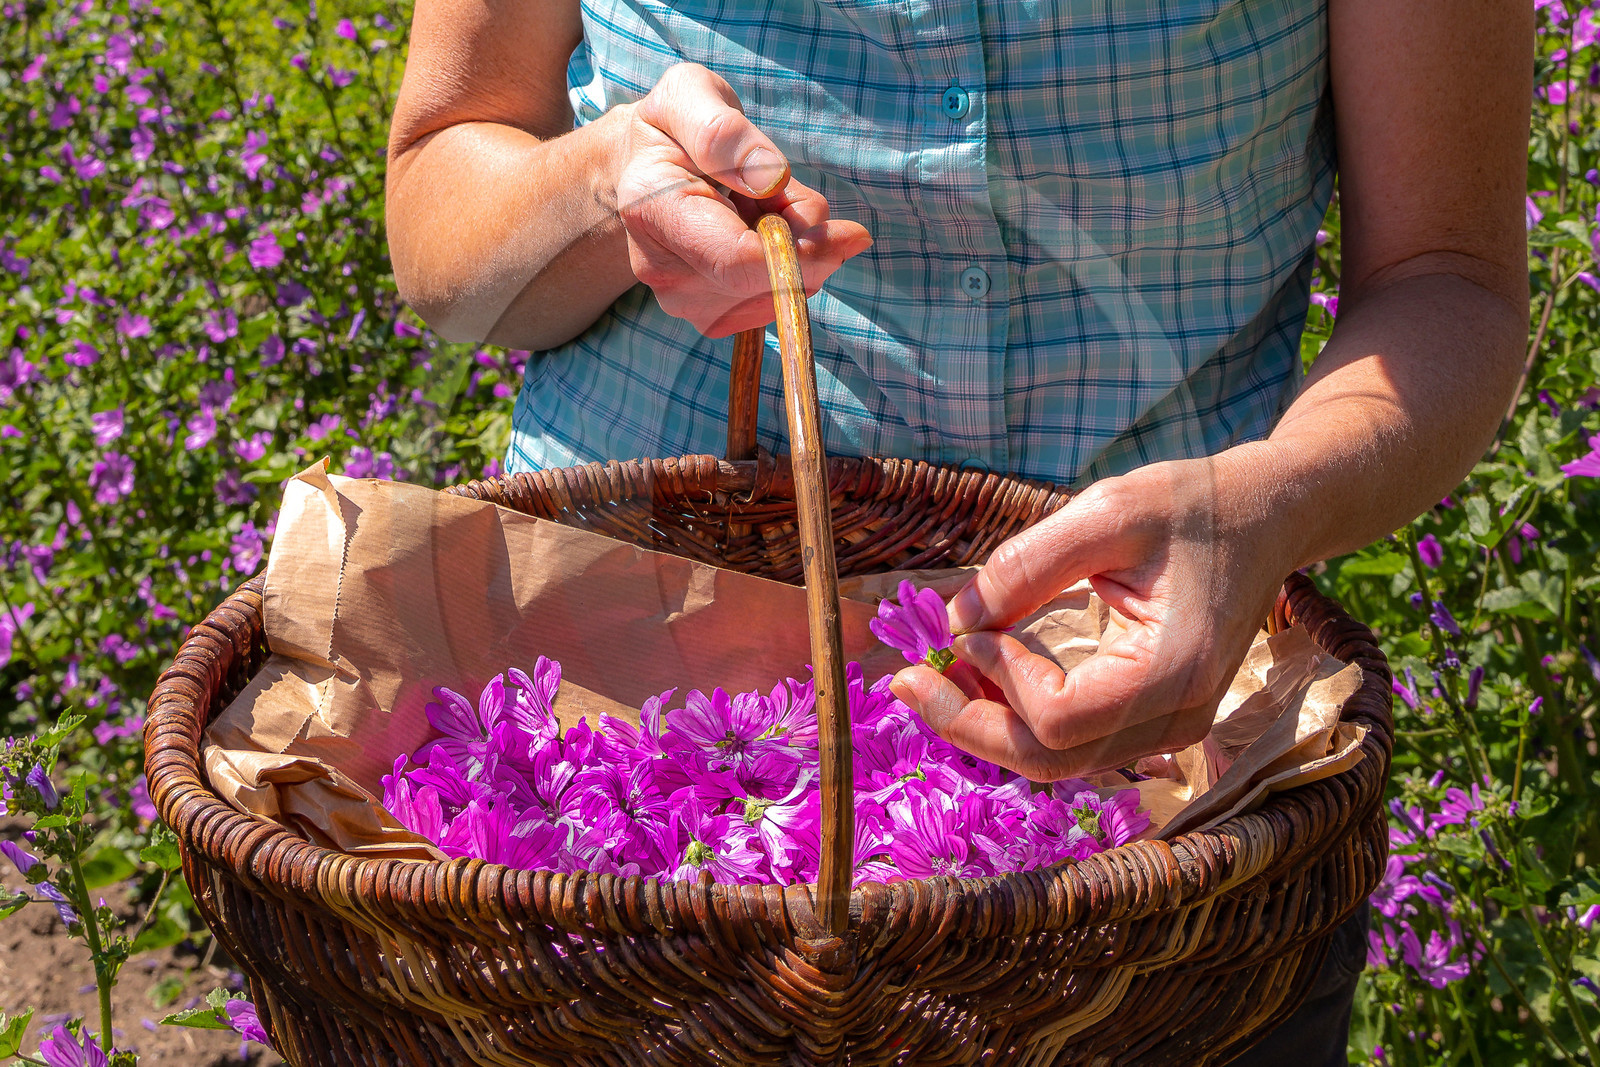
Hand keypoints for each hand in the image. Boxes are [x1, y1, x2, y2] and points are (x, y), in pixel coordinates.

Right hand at [614, 63, 872, 335]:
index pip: (738, 261)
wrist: (641, 168)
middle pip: (769, 282)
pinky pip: (774, 304)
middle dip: (804, 240)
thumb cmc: (671, 128)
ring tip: (760, 206)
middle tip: (783, 192)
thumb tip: (770, 179)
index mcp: (653, 208)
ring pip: (779, 294)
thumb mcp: (691, 95)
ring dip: (795, 252)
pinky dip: (786, 271)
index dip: (804, 254)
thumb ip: (723, 131)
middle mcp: (661, 268)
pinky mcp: (708, 316)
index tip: (854, 233)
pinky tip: (759, 235)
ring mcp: (682, 300)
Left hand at [888, 455, 1295, 779]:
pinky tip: (982, 677)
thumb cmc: (1194, 505)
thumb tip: (956, 621)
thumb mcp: (1110, 510)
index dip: (1004, 680)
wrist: (1266, 515)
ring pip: (1059, 761)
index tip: (982, 627)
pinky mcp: (1157, 720)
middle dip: (969, 723)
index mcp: (1175, 669)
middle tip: (905, 680)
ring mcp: (1172, 728)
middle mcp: (1179, 716)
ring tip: (934, 677)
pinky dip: (1020, 718)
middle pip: (1051, 759)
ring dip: (988, 725)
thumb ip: (1027, 565)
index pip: (1061, 719)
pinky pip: (1075, 741)